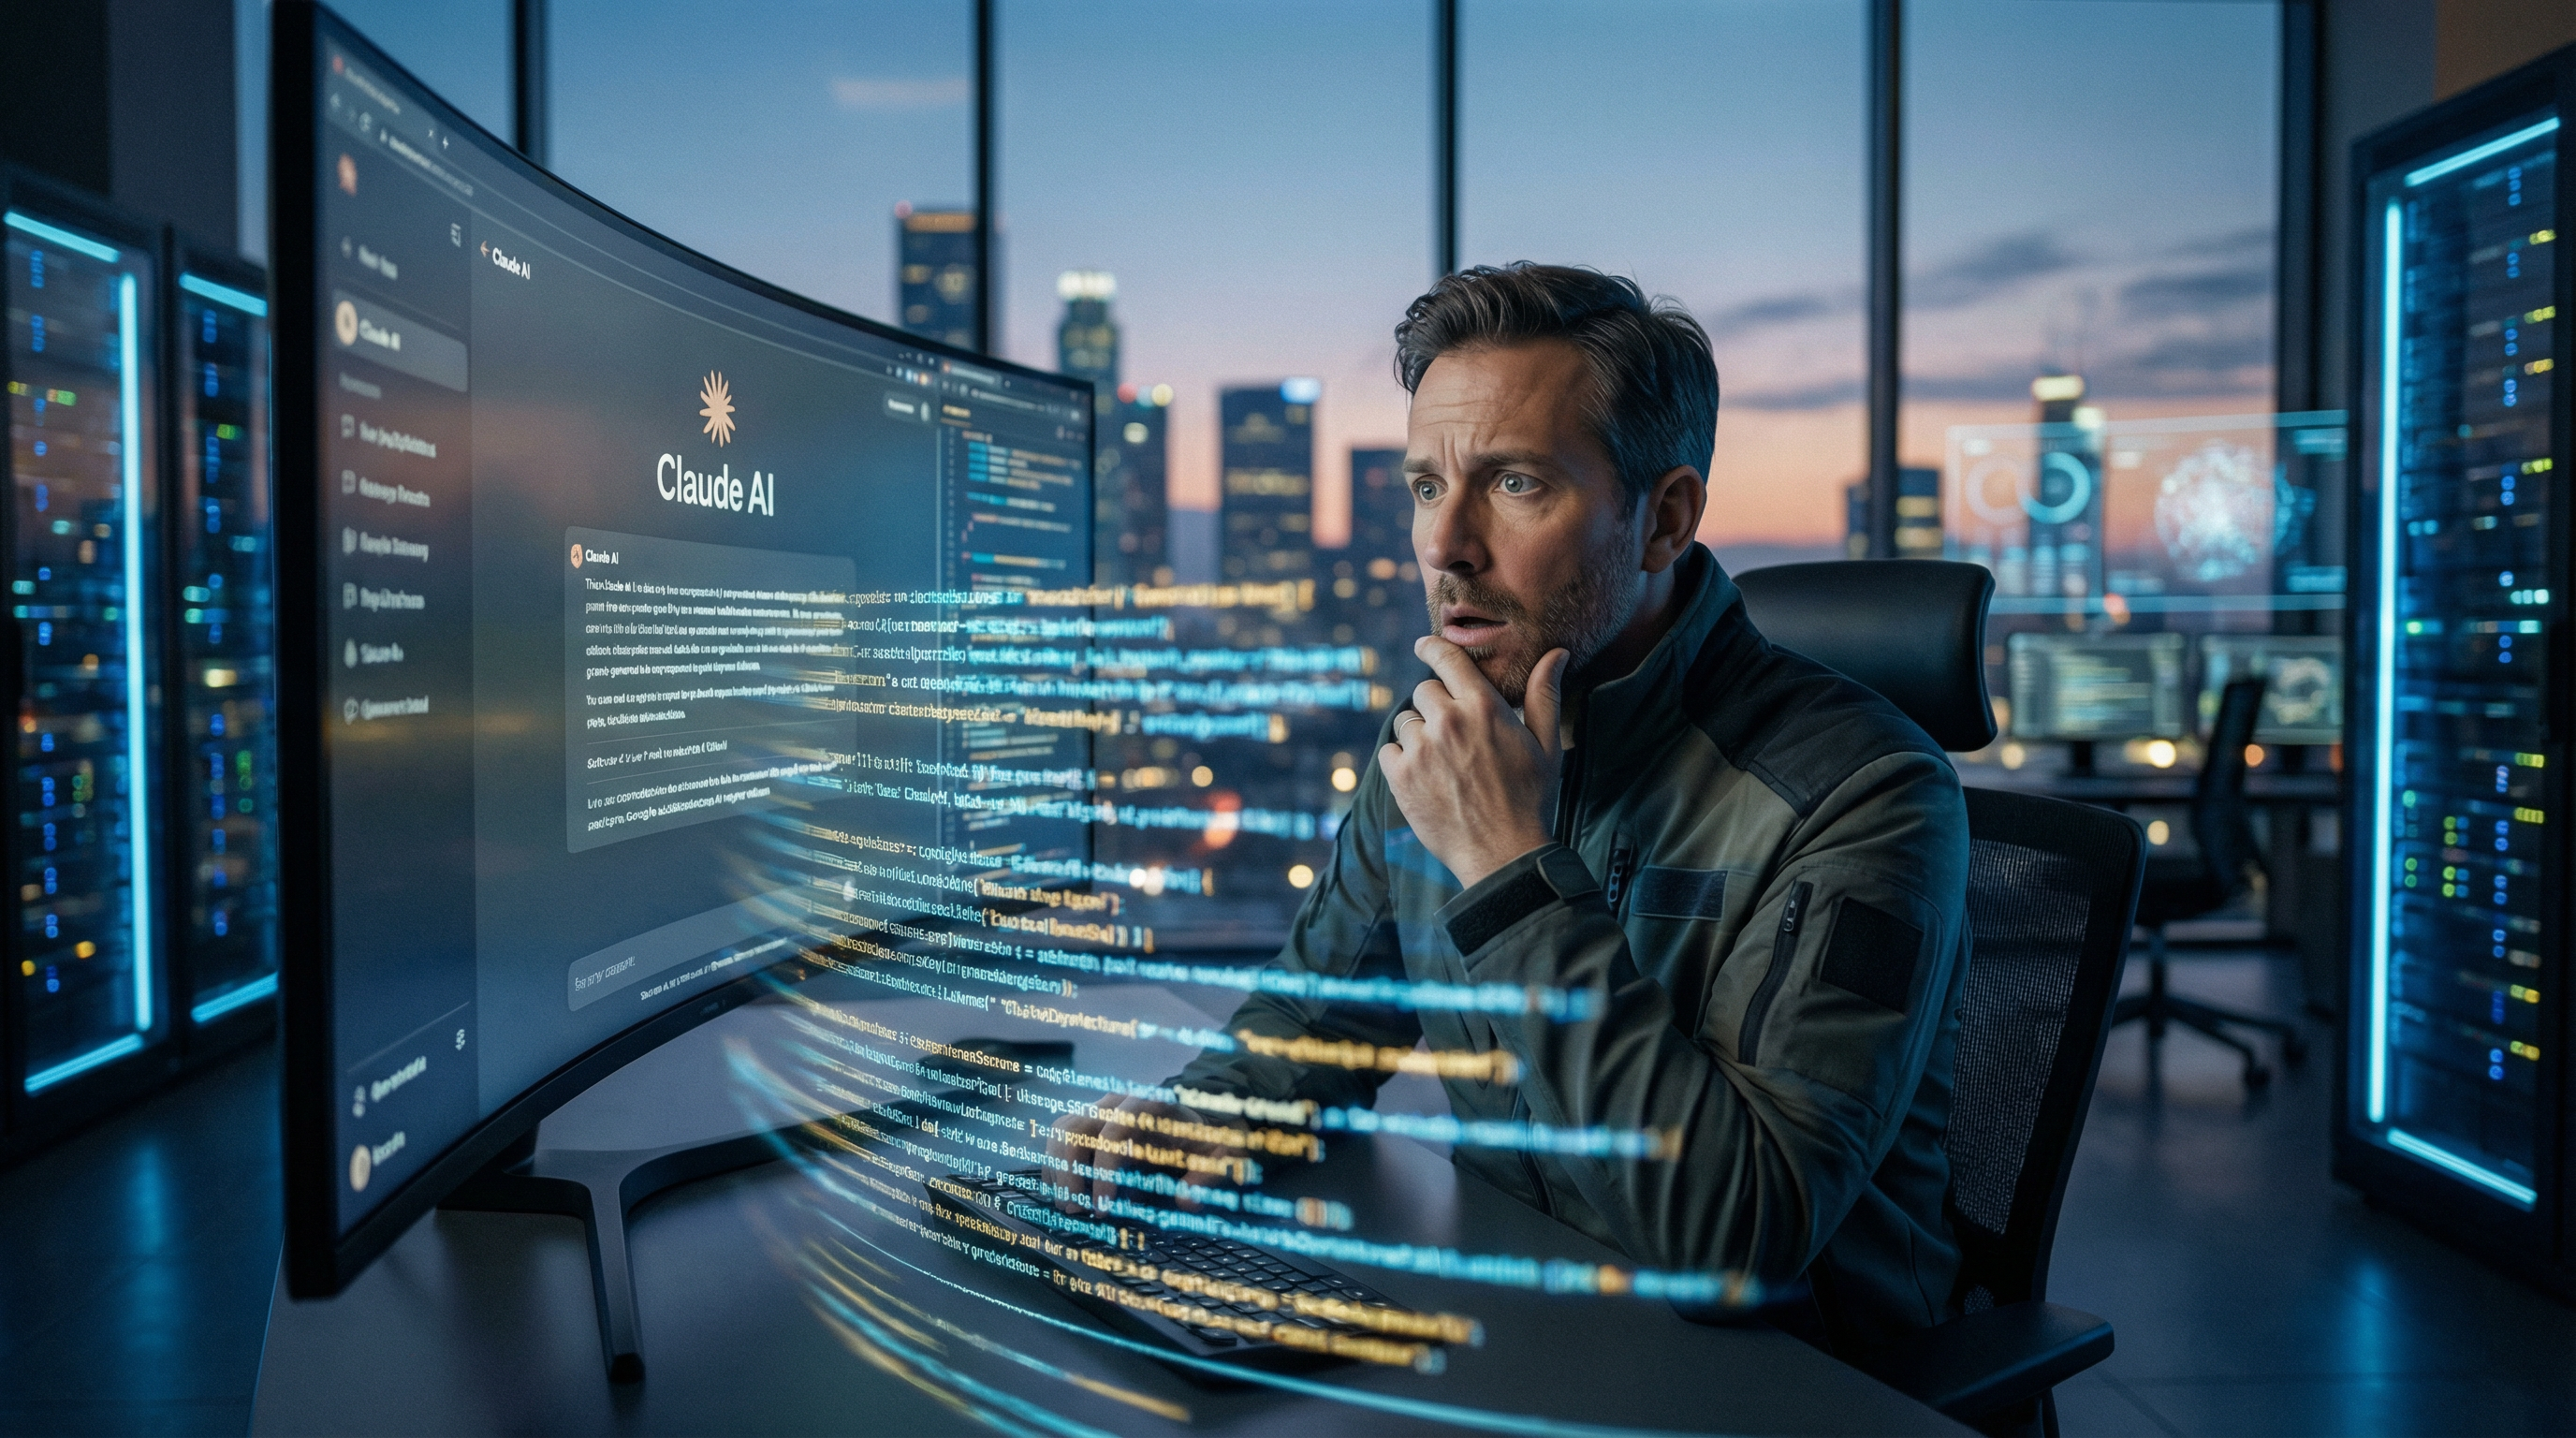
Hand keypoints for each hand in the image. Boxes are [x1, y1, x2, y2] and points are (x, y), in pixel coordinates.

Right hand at [1044, 1096, 1245, 1211]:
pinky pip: (1059, 1140)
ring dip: (1057, 1171)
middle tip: (1077, 1212)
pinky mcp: (1089, 1123)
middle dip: (1068, 1174)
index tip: (1103, 1209)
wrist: (1196, 1126)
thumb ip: (1209, 1177)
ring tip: (1070, 1207)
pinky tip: (1069, 1196)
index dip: (1102, 1172)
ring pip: (1060, 1132)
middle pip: (1074, 1129)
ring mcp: (1100, 1109)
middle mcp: (1118, 1101)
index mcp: (1148, 1103)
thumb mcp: (1221, 1157)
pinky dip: (1056, 1168)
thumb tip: (1186, 1202)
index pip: (1113, 1133)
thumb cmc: (1206, 1142)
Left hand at [1380, 636, 1565, 890]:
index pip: (1447, 659)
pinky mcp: (1400, 777)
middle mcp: (1448, 722)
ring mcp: (1421, 750)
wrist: (1504, 854)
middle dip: (1436, 706)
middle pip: (1424, 691)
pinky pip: (1389, 752)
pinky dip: (1402, 761)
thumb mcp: (1547, 745)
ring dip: (1420, 735)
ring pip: (1406, 722)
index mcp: (1483, 707)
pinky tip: (1426, 779)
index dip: (1431, 647)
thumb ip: (1544, 695)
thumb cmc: (1531, 799)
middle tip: (1454, 735)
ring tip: (1445, 764)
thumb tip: (1556, 654)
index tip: (1422, 645)